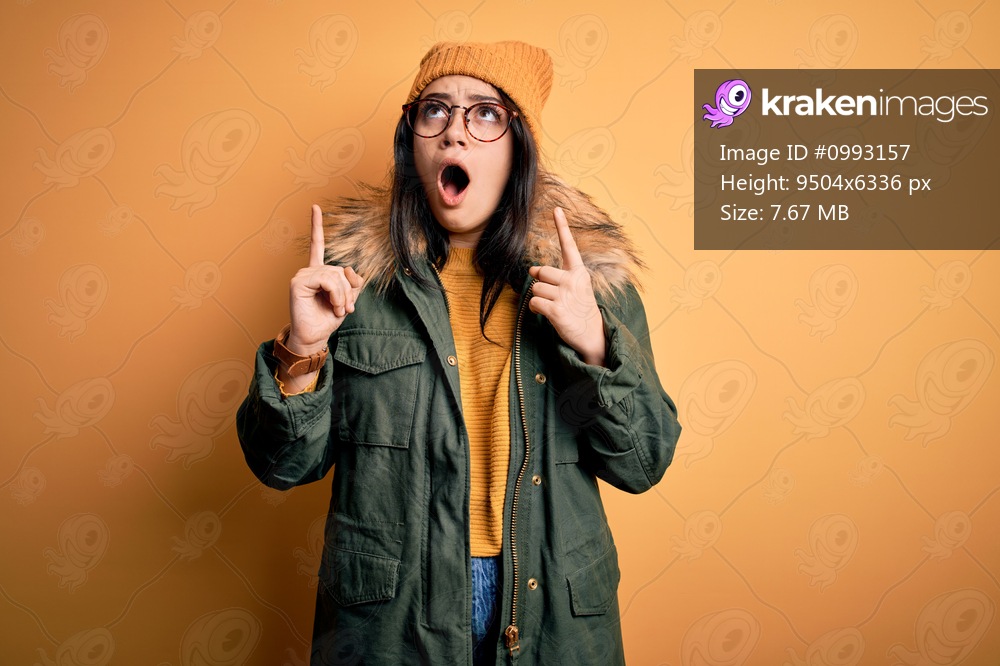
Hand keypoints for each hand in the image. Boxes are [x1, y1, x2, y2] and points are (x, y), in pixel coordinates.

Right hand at [286, 204, 364, 355]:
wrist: (314, 336)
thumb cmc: (327, 318)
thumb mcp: (347, 298)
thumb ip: (352, 282)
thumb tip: (349, 269)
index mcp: (318, 271)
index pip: (317, 244)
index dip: (316, 226)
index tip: (314, 207)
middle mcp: (309, 270)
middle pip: (339, 269)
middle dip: (348, 290)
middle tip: (346, 308)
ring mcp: (302, 275)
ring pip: (335, 275)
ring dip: (342, 295)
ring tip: (338, 309)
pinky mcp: (298, 283)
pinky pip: (325, 279)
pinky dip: (335, 293)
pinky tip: (332, 304)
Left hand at [527, 207, 605, 365]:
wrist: (592, 334)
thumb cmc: (580, 309)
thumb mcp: (576, 288)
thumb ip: (557, 276)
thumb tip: (531, 269)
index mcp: (579, 272)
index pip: (569, 246)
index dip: (562, 227)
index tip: (557, 209)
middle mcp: (573, 280)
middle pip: (541, 271)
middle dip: (540, 282)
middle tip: (552, 295)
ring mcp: (565, 295)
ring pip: (535, 288)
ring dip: (538, 298)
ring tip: (552, 306)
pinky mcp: (556, 310)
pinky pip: (534, 303)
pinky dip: (534, 309)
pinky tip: (546, 314)